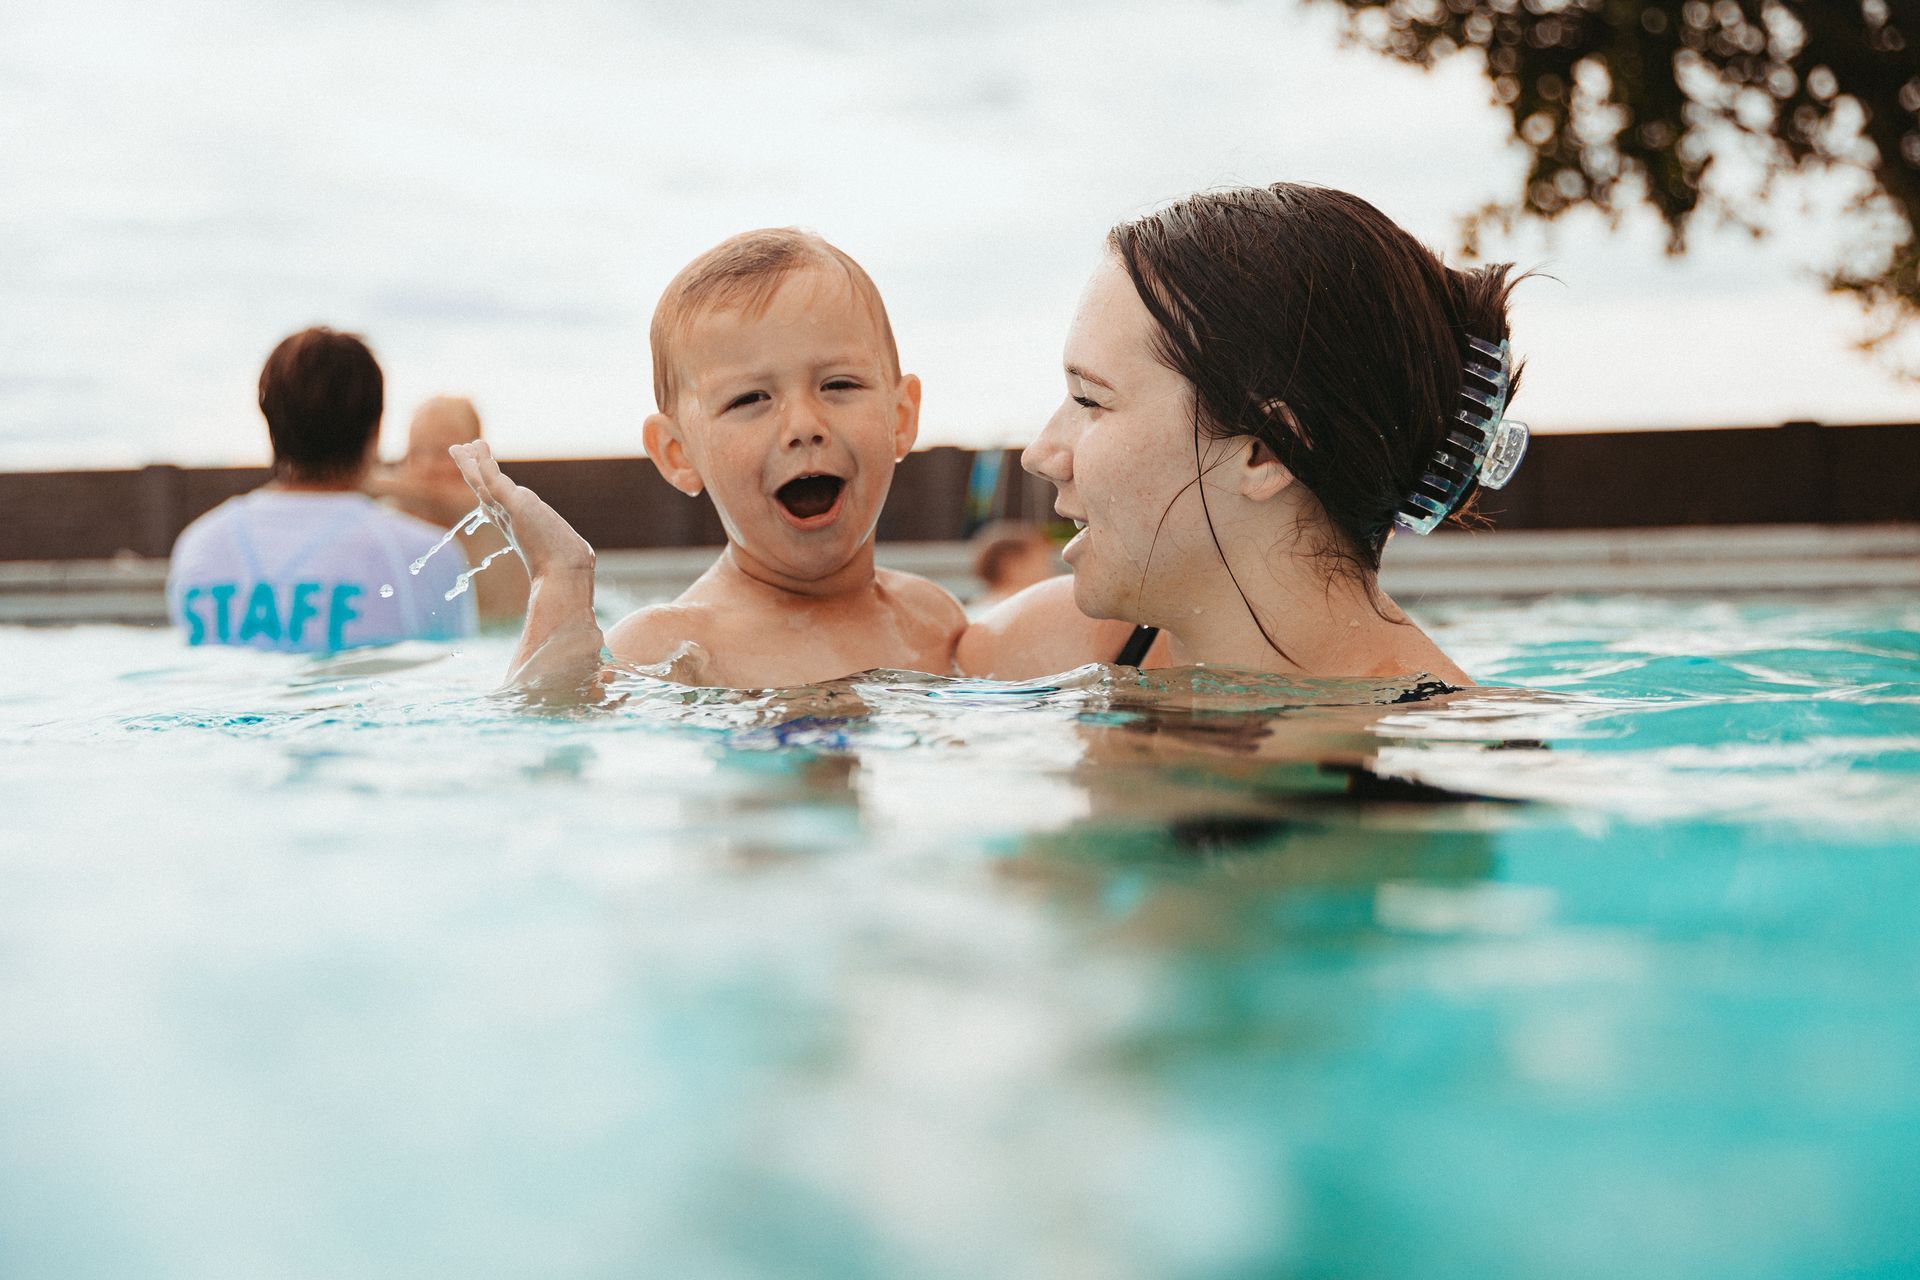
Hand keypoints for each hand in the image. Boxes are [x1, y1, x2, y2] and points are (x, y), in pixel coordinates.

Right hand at [448, 441, 594, 578]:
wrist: (564, 572)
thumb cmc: (567, 567)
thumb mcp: (564, 553)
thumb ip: (568, 549)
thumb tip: (584, 560)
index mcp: (515, 528)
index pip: (494, 506)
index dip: (483, 490)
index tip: (477, 477)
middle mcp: (507, 520)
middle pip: (482, 490)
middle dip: (471, 471)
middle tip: (459, 451)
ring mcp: (508, 512)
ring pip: (481, 483)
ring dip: (470, 463)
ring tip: (461, 446)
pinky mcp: (515, 505)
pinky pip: (493, 479)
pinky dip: (484, 463)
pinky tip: (478, 446)